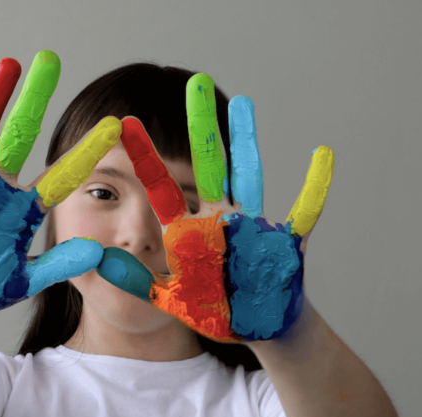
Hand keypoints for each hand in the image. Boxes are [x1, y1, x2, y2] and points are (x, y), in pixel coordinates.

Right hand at [0, 51, 121, 318]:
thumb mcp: (24, 279)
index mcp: (22, 207)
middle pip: (19, 135)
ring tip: (9, 64)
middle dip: (34, 100)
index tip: (115, 125)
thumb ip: (59, 264)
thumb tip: (99, 250)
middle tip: (50, 61)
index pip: (61, 174)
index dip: (86, 151)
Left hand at [95, 73, 332, 341]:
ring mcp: (251, 226)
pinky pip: (303, 211)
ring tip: (245, 102)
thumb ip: (135, 280)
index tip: (124, 122)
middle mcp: (218, 219)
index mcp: (187, 231)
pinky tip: (323, 154)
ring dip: (248, 140)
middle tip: (195, 83)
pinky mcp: (281, 241)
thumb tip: (98, 260)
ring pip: (249, 174)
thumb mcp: (168, 298)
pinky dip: (315, 186)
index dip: (145, 156)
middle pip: (208, 164)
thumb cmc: (213, 310)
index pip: (159, 187)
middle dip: (202, 126)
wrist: (255, 328)